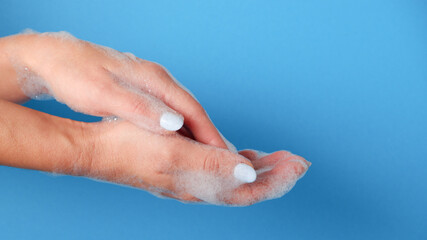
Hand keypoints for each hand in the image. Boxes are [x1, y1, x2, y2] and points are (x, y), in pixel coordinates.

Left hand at [2, 31, 227, 147]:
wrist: (53, 58)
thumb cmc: (75, 75)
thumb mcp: (104, 95)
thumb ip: (140, 108)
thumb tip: (175, 122)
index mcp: (154, 80)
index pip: (192, 110)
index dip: (209, 133)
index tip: (223, 155)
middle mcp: (157, 79)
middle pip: (192, 110)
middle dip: (208, 135)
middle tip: (223, 159)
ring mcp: (149, 82)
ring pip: (182, 111)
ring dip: (195, 132)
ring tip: (205, 154)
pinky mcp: (140, 88)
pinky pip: (169, 111)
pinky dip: (179, 127)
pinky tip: (178, 139)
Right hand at [65, 119, 310, 205]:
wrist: (100, 150)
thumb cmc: (133, 149)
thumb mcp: (175, 155)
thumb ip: (213, 166)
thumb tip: (250, 176)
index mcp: (201, 185)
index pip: (249, 191)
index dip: (276, 181)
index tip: (298, 165)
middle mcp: (200, 187)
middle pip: (247, 188)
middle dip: (275, 176)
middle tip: (298, 161)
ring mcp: (192, 178)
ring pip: (236, 179)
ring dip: (261, 170)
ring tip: (281, 158)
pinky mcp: (184, 166)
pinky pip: (221, 169)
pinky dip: (239, 162)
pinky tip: (245, 155)